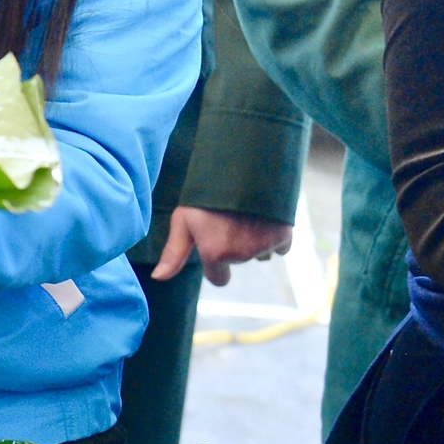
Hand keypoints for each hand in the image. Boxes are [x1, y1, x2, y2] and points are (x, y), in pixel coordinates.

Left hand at [151, 205, 295, 286]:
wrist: (241, 165)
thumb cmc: (206, 193)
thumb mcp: (183, 219)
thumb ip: (174, 252)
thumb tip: (159, 277)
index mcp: (215, 254)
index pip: (219, 279)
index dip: (215, 262)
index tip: (213, 243)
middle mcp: (241, 255)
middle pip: (237, 261)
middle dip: (233, 246)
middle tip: (226, 218)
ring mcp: (264, 246)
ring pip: (258, 252)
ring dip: (253, 239)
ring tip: (243, 213)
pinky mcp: (284, 235)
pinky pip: (280, 246)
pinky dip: (274, 236)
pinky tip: (263, 216)